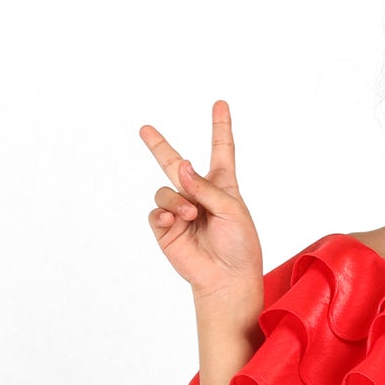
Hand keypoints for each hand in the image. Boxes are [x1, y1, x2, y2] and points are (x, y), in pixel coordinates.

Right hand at [140, 101, 263, 306]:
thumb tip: (181, 165)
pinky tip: (177, 223)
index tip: (220, 104)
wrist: (228, 280)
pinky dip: (165, 214)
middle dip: (158, 146)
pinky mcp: (167, 230)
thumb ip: (206, 186)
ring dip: (177, 200)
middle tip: (144, 128)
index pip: (221, 151)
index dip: (220, 127)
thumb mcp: (232, 210)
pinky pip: (157, 212)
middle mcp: (198, 196)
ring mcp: (181, 212)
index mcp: (222, 188)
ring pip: (165, 190)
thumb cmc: (240, 247)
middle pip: (174, 164)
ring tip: (191, 216)